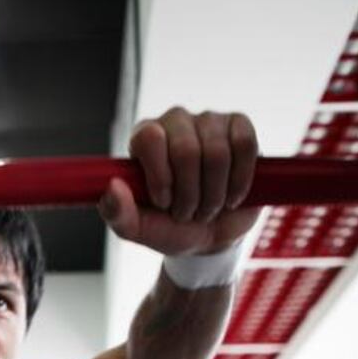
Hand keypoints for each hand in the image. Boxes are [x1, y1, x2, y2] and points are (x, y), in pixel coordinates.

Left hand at [99, 107, 259, 255]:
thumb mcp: (138, 230)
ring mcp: (209, 120)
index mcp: (144, 139)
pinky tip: (232, 196)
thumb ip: (117, 213)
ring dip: (214, 195)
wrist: (209, 238)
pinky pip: (244, 145)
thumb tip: (113, 188)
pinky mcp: (239, 126)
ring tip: (208, 208)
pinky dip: (239, 181)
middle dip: (190, 195)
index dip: (160, 176)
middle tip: (188, 213)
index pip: (149, 138)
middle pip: (186, 150)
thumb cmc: (170, 228)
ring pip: (217, 153)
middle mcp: (174, 121)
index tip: (164, 203)